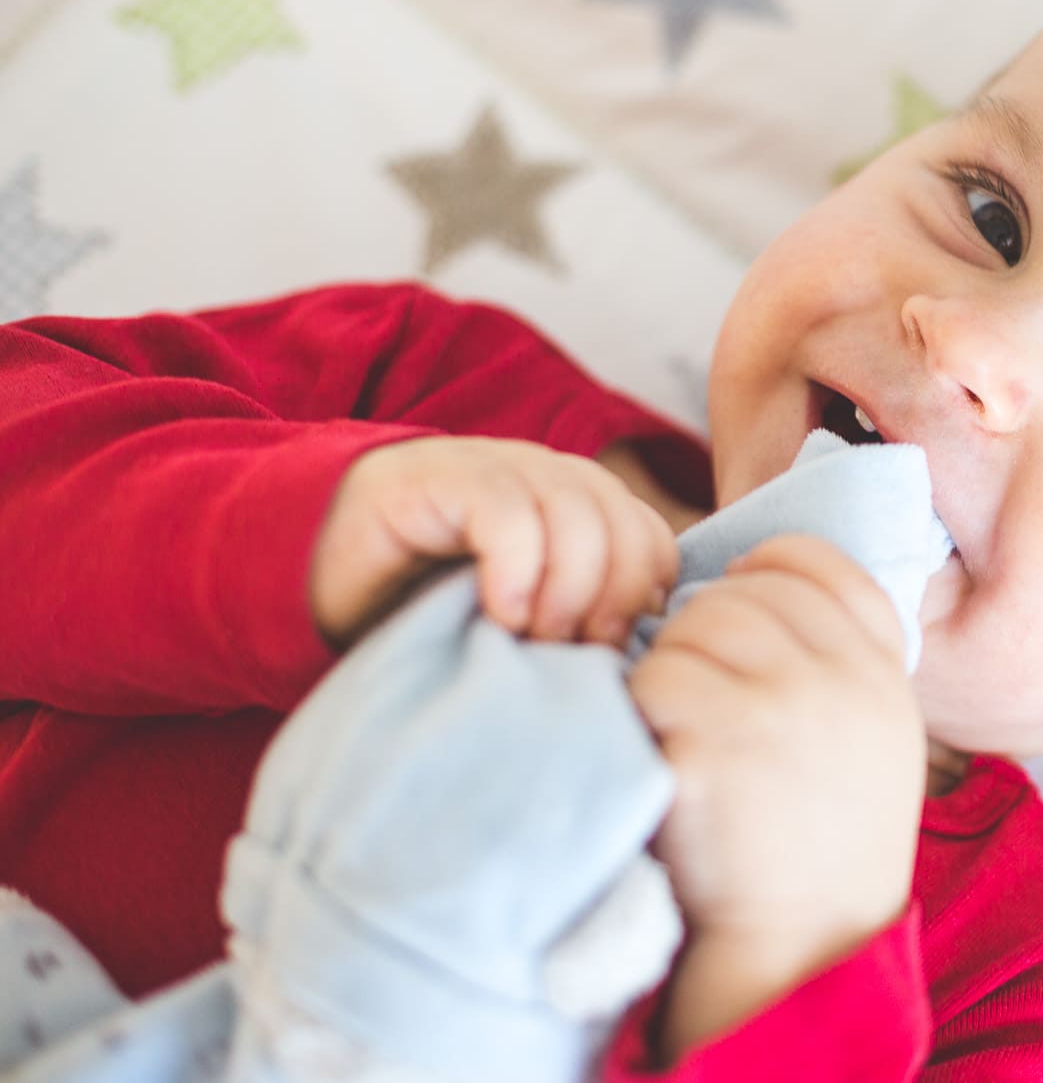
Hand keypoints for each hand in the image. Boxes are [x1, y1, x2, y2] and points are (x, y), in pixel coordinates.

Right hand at [310, 436, 679, 649]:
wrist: (314, 573)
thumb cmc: (423, 611)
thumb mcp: (517, 622)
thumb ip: (576, 621)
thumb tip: (641, 653)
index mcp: (580, 508)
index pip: (652, 541)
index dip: (643, 598)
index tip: (606, 651)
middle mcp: (548, 477)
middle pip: (625, 527)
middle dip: (612, 599)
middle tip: (572, 652)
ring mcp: (497, 467)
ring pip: (577, 515)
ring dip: (567, 590)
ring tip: (532, 636)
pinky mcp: (442, 474)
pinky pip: (508, 511)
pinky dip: (517, 569)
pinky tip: (498, 613)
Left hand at [625, 535, 926, 1056]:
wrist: (805, 947)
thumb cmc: (826, 840)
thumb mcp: (873, 735)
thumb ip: (839, 658)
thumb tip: (757, 578)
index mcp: (880, 671)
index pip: (814, 562)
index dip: (763, 571)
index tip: (737, 609)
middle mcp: (841, 679)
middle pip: (738, 593)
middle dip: (701, 634)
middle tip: (698, 699)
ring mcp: (780, 708)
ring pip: (686, 629)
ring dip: (667, 673)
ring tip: (683, 736)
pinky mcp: (716, 746)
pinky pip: (650, 683)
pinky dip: (640, 718)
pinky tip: (665, 764)